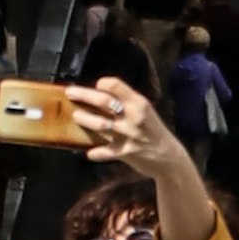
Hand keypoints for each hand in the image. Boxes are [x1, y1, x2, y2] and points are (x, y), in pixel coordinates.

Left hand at [67, 75, 215, 239]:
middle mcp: (133, 116)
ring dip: (86, 120)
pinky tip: (89, 153)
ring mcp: (128, 135)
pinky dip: (96, 153)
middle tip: (70, 93)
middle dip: (84, 96)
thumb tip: (102, 96)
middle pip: (104, 102)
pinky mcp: (125, 153)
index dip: (103, 84)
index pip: (117, 86)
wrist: (168, 156)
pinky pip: (106, 152)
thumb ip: (127, 104)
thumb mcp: (145, 112)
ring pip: (101, 125)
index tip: (94, 84)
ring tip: (76, 116)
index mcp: (139, 103)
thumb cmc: (154, 130)